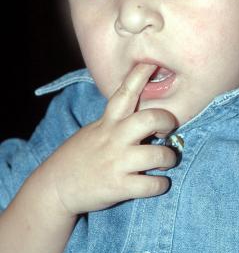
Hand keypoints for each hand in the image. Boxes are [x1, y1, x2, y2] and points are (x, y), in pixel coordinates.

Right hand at [37, 63, 178, 216]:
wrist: (54, 188)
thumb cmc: (79, 156)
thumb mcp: (94, 130)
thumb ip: (116, 120)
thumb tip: (141, 111)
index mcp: (107, 122)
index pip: (124, 93)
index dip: (139, 76)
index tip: (152, 63)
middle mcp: (113, 138)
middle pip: (149, 119)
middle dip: (167, 120)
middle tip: (170, 126)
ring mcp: (117, 163)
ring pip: (158, 155)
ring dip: (169, 157)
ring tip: (167, 159)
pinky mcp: (119, 187)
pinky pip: (152, 185)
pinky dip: (161, 184)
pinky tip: (159, 183)